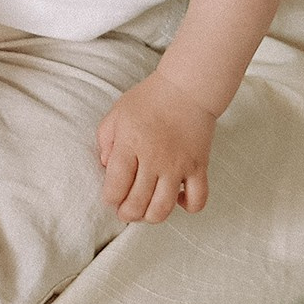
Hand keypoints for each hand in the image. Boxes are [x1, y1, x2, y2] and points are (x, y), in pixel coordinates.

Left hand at [96, 74, 214, 222]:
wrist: (186, 87)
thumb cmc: (149, 99)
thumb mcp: (117, 113)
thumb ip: (104, 141)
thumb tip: (106, 168)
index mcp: (130, 144)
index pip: (115, 187)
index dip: (110, 198)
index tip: (112, 195)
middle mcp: (154, 158)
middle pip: (137, 204)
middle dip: (127, 213)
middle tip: (126, 209)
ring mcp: (178, 165)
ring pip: (162, 209)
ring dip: (150, 216)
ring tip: (146, 208)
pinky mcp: (199, 168)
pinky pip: (196, 201)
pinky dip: (187, 207)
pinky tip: (177, 198)